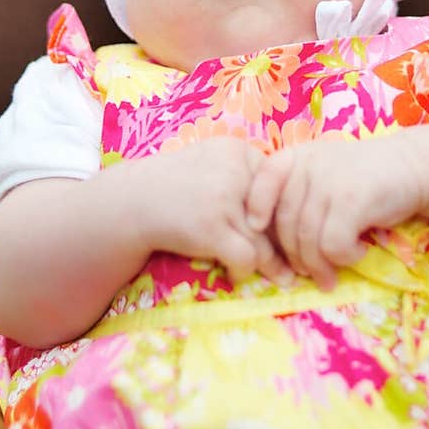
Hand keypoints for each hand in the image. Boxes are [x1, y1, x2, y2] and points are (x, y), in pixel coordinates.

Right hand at [139, 137, 294, 286]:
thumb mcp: (212, 164)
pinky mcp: (211, 229)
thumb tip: (291, 209)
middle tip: (296, 261)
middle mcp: (234, 170)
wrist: (131, 201)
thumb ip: (246, 177)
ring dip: (272, 263)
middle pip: (276, 213)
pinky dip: (244, 270)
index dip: (284, 211)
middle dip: (284, 240)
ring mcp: (223, 199)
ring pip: (265, 239)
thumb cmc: (175, 186)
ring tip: (281, 276)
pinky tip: (235, 272)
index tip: (287, 232)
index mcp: (238, 151)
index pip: (279, 184)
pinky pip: (248, 258)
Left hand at [246, 133, 423, 290]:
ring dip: (319, 266)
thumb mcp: (323, 173)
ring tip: (331, 275)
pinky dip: (343, 258)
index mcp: (298, 156)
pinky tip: (357, 254)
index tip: (257, 230)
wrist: (411, 167)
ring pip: (307, 239)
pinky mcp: (351, 201)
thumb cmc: (363, 177)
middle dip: (294, 256)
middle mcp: (310, 165)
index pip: (263, 179)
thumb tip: (269, 245)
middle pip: (285, 222)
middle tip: (308, 274)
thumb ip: (297, 194)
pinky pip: (332, 245)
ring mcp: (330, 182)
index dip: (256, 207)